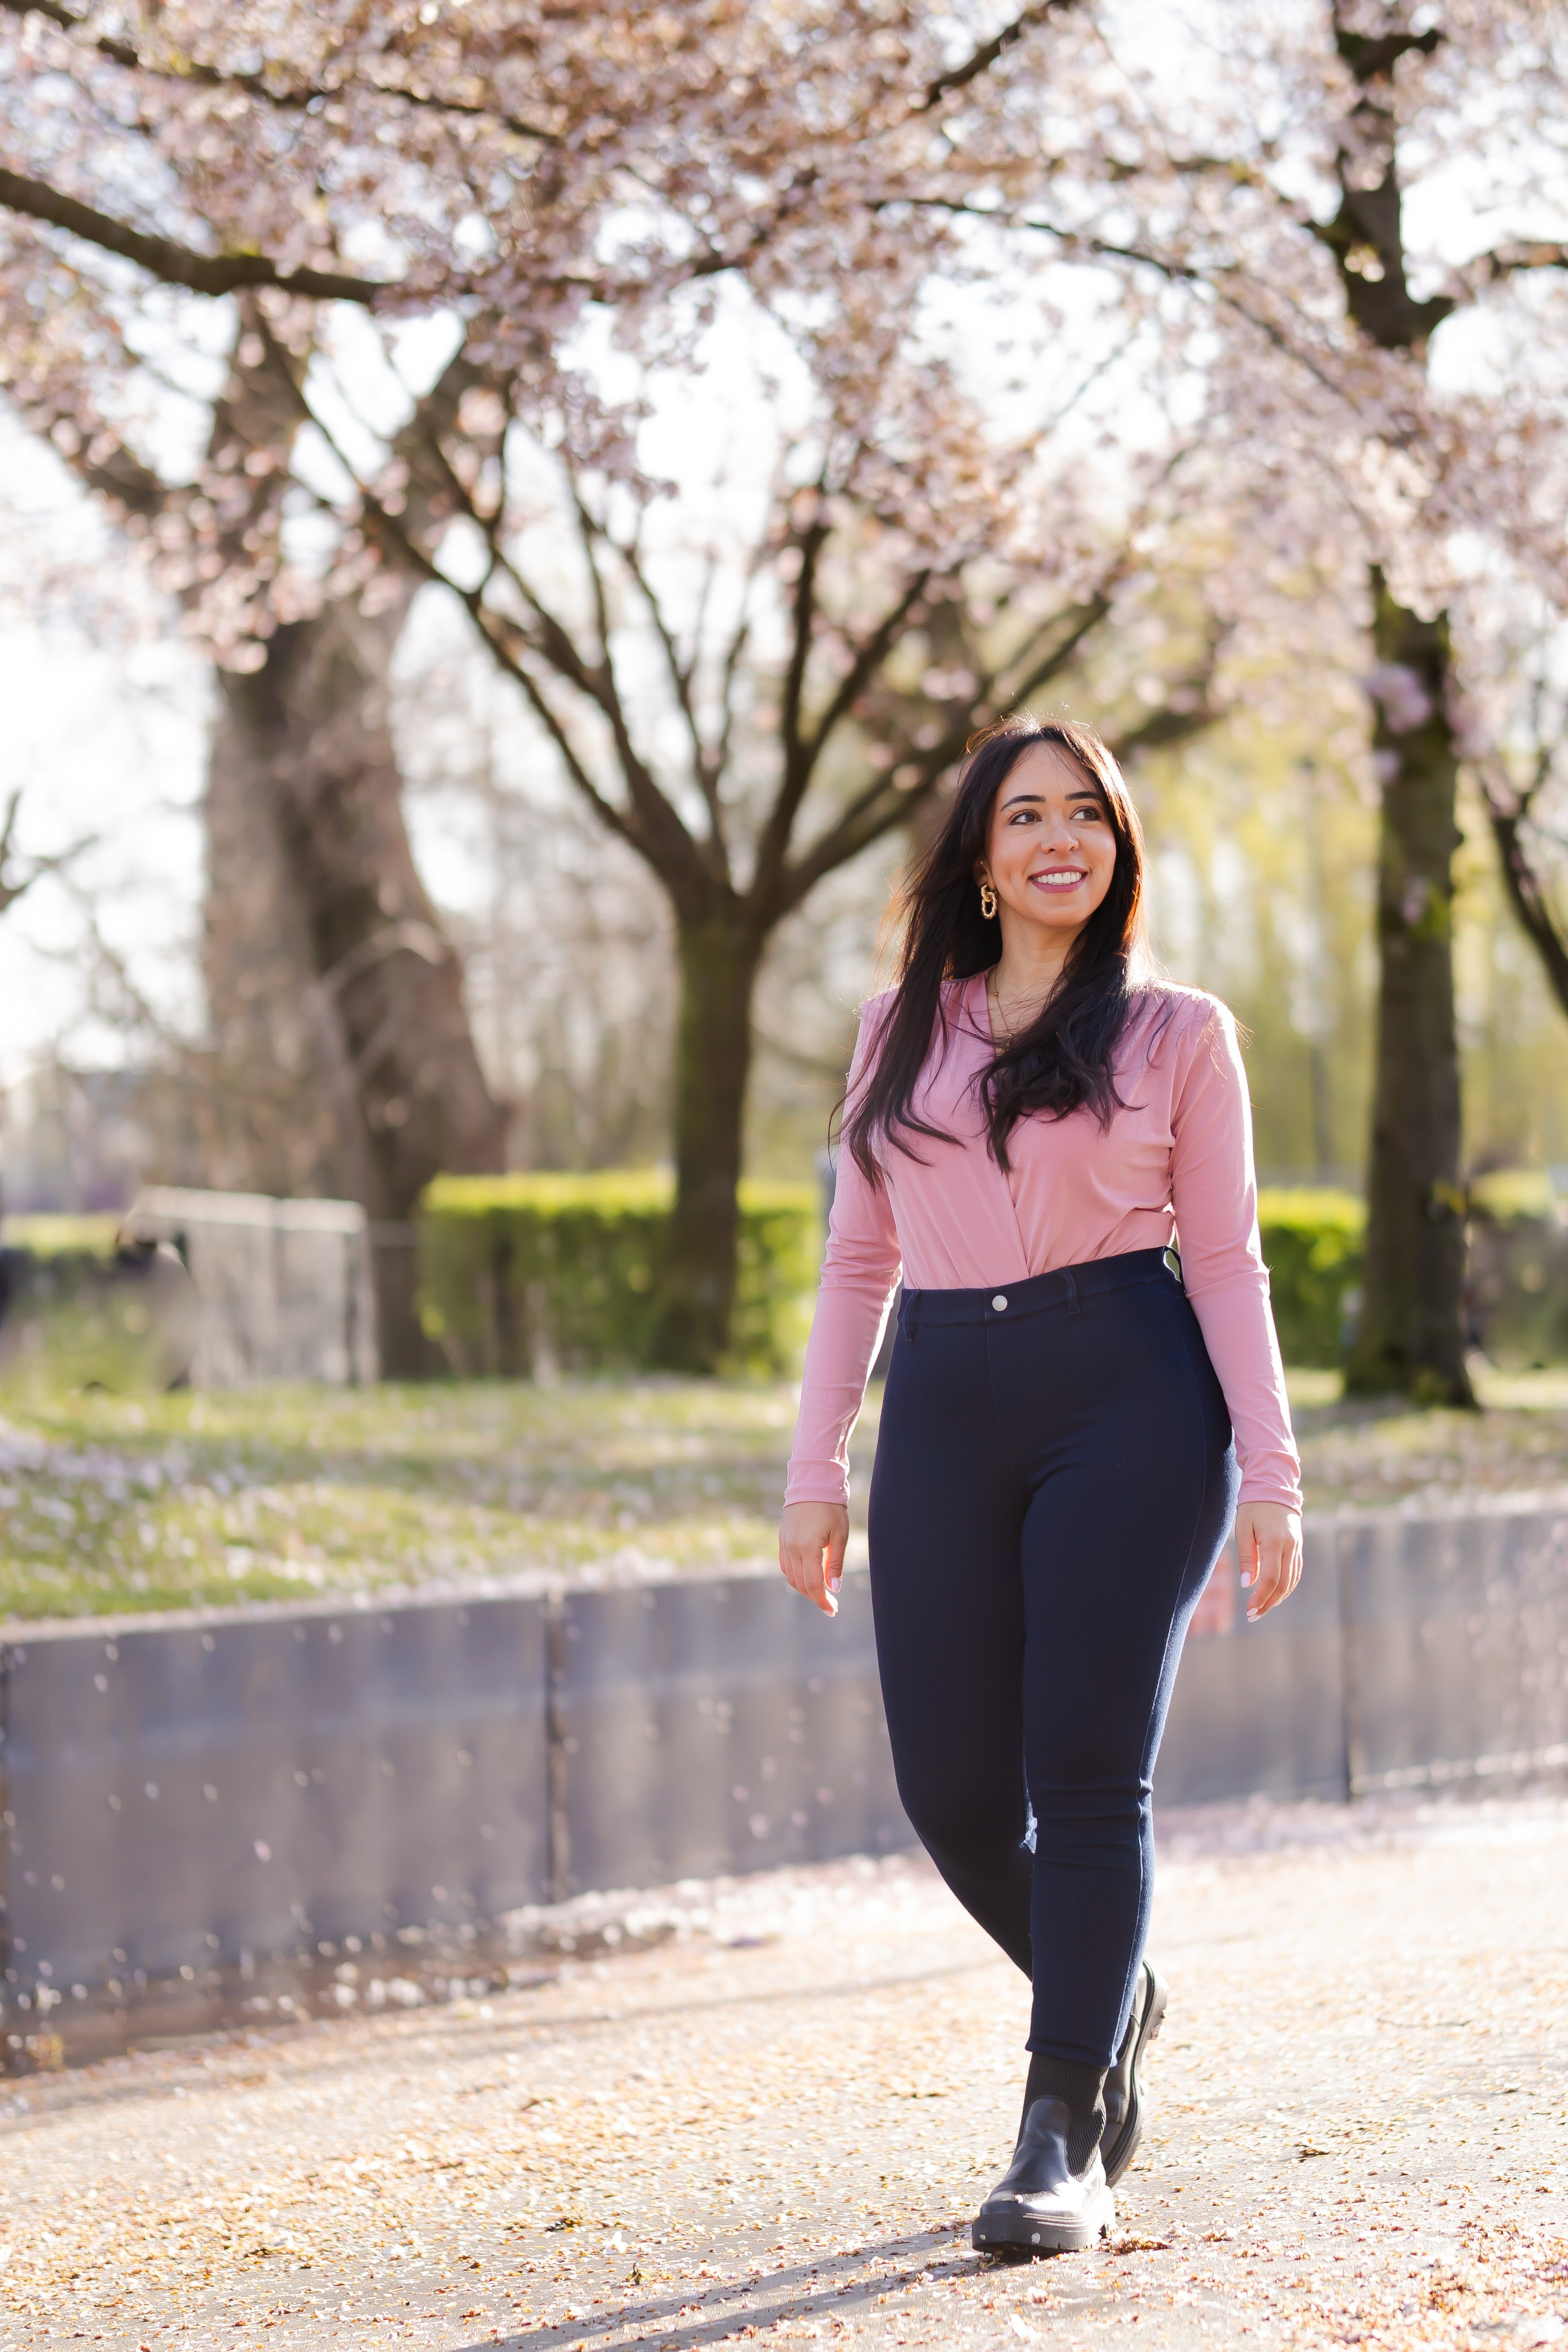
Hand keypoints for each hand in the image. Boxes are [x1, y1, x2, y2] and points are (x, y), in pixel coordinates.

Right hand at [778, 1501, 848, 1616]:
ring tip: (821, 1593)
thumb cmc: (830, 1508)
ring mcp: (784, 1544)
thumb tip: (835, 1588)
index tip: (833, 1610)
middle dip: (815, 1597)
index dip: (823, 1600)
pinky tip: (808, 1578)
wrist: (811, 1484)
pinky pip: (785, 1566)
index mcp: (807, 1548)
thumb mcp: (839, 1535)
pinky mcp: (782, 1540)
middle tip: (831, 1605)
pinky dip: (796, 1576)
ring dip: (805, 1589)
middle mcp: (791, 1549)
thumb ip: (835, 1563)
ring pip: (791, 1577)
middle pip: (800, 1584)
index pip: (813, 1584)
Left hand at [1235, 1501, 1302, 1620]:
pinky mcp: (1298, 1547)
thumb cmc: (1253, 1506)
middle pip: (1283, 1584)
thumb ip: (1246, 1556)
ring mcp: (1297, 1547)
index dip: (1260, 1597)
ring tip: (1261, 1608)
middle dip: (1268, 1602)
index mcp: (1275, 1542)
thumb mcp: (1243, 1528)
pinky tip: (1274, 1594)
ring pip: (1291, 1581)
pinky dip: (1286, 1586)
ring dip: (1278, 1597)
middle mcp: (1290, 1547)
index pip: (1270, 1578)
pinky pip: (1295, 1572)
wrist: (1274, 1487)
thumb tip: (1247, 1583)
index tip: (1249, 1610)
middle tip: (1253, 1615)